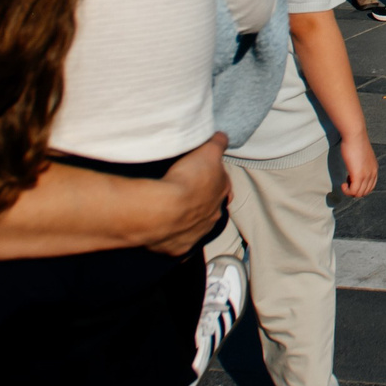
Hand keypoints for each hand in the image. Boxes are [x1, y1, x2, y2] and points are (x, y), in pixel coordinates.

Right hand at [151, 133, 230, 253]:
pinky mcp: (178, 248)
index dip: (215, 180)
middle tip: (183, 193)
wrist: (164, 210)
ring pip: (194, 227)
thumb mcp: (207, 152)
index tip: (204, 177)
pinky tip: (162, 232)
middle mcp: (212, 216)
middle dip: (200, 202)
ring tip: (170, 211)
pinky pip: (177, 244)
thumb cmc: (188, 179)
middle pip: (209, 208)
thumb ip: (217, 143)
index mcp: (221, 193)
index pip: (224, 186)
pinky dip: (171, 239)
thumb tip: (221, 137)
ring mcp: (196, 234)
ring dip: (186, 220)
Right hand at [336, 130, 378, 197]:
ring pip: (359, 194)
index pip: (370, 187)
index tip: (351, 179)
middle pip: (365, 192)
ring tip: (345, 183)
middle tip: (347, 182)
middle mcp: (372, 173)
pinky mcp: (358, 175)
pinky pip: (353, 192)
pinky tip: (343, 184)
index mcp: (374, 169)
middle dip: (355, 190)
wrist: (355, 135)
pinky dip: (346, 191)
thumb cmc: (355, 142)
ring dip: (350, 192)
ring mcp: (366, 175)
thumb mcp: (361, 155)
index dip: (360, 186)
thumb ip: (361, 163)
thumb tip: (355, 166)